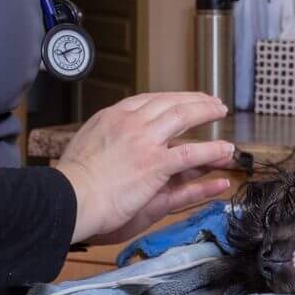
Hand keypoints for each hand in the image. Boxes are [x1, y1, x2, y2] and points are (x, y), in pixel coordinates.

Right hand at [55, 92, 239, 245]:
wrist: (70, 196)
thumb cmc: (72, 180)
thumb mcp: (86, 144)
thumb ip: (105, 136)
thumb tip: (109, 137)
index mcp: (113, 116)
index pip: (149, 100)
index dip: (171, 99)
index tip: (182, 100)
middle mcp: (130, 122)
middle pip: (170, 102)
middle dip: (193, 100)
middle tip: (210, 102)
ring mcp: (144, 141)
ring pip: (184, 117)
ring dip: (206, 113)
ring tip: (221, 114)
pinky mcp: (155, 164)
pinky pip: (191, 153)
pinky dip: (211, 150)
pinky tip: (224, 150)